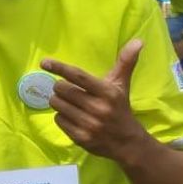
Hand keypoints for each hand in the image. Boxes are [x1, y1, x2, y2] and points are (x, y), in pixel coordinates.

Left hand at [41, 39, 146, 160]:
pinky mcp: (80, 137)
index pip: (78, 76)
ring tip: (71, 104)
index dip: (60, 68)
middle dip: (61, 88)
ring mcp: (89, 124)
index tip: (44, 62)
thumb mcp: (122, 85)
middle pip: (62, 89)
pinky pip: (58, 120)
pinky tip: (73, 117)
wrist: (128, 143)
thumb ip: (125, 63)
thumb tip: (138, 41)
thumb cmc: (120, 108)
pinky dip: (61, 117)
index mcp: (108, 92)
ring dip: (59, 102)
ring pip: (57, 105)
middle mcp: (98, 108)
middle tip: (68, 90)